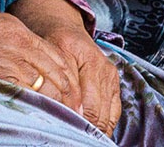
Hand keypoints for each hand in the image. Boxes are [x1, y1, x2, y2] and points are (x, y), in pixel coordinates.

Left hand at [10, 0, 122, 134]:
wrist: (64, 28)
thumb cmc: (52, 42)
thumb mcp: (49, 56)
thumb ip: (59, 84)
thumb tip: (65, 113)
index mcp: (89, 61)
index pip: (87, 106)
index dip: (77, 124)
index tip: (66, 135)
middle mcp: (104, 69)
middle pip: (99, 114)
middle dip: (87, 131)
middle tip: (72, 140)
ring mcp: (112, 76)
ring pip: (109, 116)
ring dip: (97, 130)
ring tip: (82, 139)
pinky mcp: (114, 82)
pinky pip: (114, 111)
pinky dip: (105, 124)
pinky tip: (93, 133)